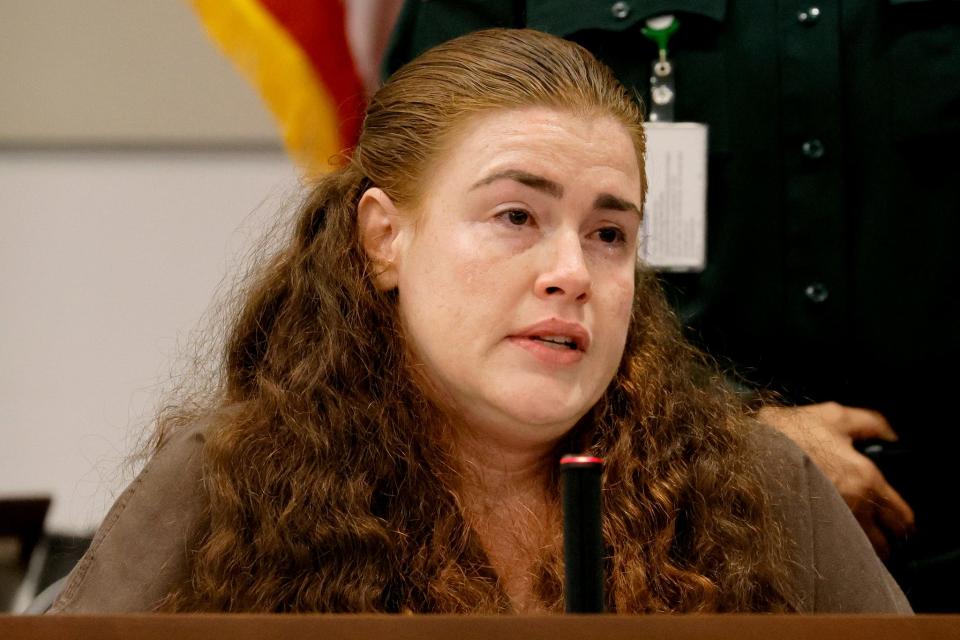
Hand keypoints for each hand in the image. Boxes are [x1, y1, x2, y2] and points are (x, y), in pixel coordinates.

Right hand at [758, 402, 914, 558]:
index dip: (901, 519)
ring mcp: (827, 525)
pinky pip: (832, 554)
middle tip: (876, 531)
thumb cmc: (788, 433)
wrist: (744, 451)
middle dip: (884, 539)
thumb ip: (870, 423)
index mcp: (865, 480)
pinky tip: (828, 540)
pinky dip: (835, 551)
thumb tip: (893, 437)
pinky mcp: (803, 534)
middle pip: (885, 544)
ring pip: (859, 554)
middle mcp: (852, 509)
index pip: (902, 517)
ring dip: (859, 549)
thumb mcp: (832, 416)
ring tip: (850, 537)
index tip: (896, 520)